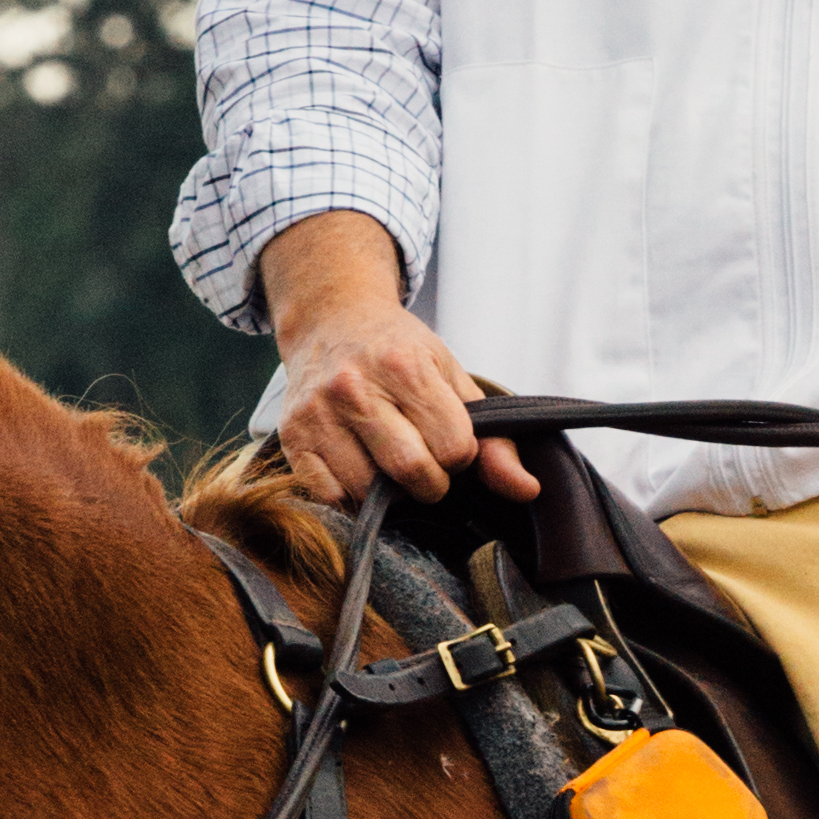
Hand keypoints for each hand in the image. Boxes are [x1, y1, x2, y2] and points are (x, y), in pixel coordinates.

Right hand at [262, 235, 537, 510]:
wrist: (331, 321)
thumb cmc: (399, 353)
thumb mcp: (452, 378)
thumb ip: (496, 438)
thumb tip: (527, 492)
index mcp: (405, 367)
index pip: (454, 448)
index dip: (459, 455)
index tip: (448, 442)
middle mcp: (356, 387)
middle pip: (412, 472)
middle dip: (429, 482)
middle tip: (424, 465)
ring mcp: (318, 413)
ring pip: (367, 491)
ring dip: (387, 494)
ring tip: (388, 464)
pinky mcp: (291, 436)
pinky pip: (328, 496)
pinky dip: (349, 497)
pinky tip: (358, 470)